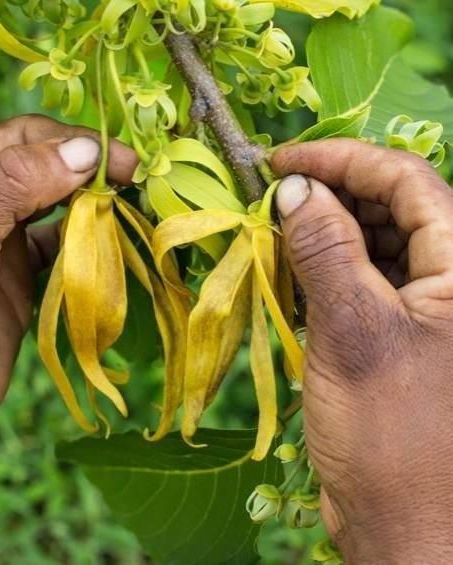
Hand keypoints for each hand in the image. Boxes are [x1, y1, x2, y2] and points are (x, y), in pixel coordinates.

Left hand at [0, 115, 136, 561]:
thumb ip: (17, 183)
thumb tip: (85, 151)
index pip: (21, 138)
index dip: (69, 141)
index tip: (115, 157)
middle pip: (46, 169)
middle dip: (87, 169)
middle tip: (133, 176)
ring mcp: (5, 243)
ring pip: (60, 209)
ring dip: (92, 205)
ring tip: (129, 204)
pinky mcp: (26, 279)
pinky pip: (66, 250)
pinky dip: (90, 244)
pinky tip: (110, 241)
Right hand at [272, 139, 452, 563]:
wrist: (407, 524)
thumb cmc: (391, 434)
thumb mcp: (352, 331)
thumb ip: (325, 250)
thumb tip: (294, 189)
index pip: (407, 180)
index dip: (342, 160)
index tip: (282, 162)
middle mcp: (451, 277)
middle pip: (390, 205)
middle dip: (328, 196)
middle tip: (268, 200)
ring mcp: (424, 304)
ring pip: (371, 241)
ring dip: (320, 235)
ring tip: (272, 238)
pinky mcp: (397, 330)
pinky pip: (359, 278)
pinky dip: (321, 271)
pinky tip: (288, 277)